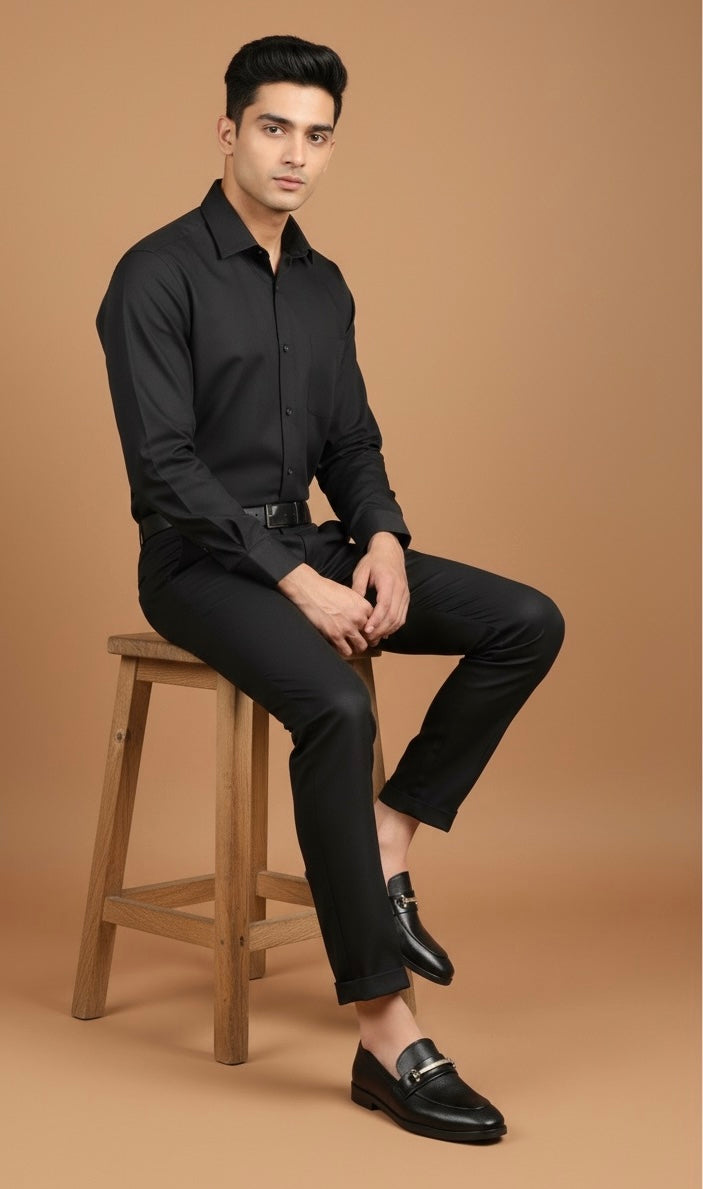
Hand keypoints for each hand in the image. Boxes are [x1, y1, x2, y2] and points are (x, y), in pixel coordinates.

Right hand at [277, 563, 374, 657]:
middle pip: (370, 636)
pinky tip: (340, 646)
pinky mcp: (335, 635)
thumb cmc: (327, 589)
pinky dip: (344, 650)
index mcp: (364, 606)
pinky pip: (346, 651)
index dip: (371, 628)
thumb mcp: (349, 593)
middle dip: (366, 639)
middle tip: (359, 639)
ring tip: (351, 644)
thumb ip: (358, 606)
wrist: (310, 590)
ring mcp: (347, 628)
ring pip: (361, 646)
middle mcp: (358, 618)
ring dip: (356, 647)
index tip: (367, 631)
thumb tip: (361, 616)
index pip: (375, 623)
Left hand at [351, 532, 409, 647]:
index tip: (367, 630)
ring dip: (387, 631)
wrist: (390, 551)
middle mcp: (400, 589)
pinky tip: (384, 633)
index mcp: (388, 581)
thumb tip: (353, 608)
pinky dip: (394, 627)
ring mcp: (405, 595)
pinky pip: (402, 616)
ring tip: (374, 639)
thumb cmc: (373, 561)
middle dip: (381, 630)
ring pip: (399, 619)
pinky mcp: (406, 598)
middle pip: (393, 616)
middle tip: (368, 639)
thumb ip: (358, 589)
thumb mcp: (361, 571)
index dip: (376, 620)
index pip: (385, 605)